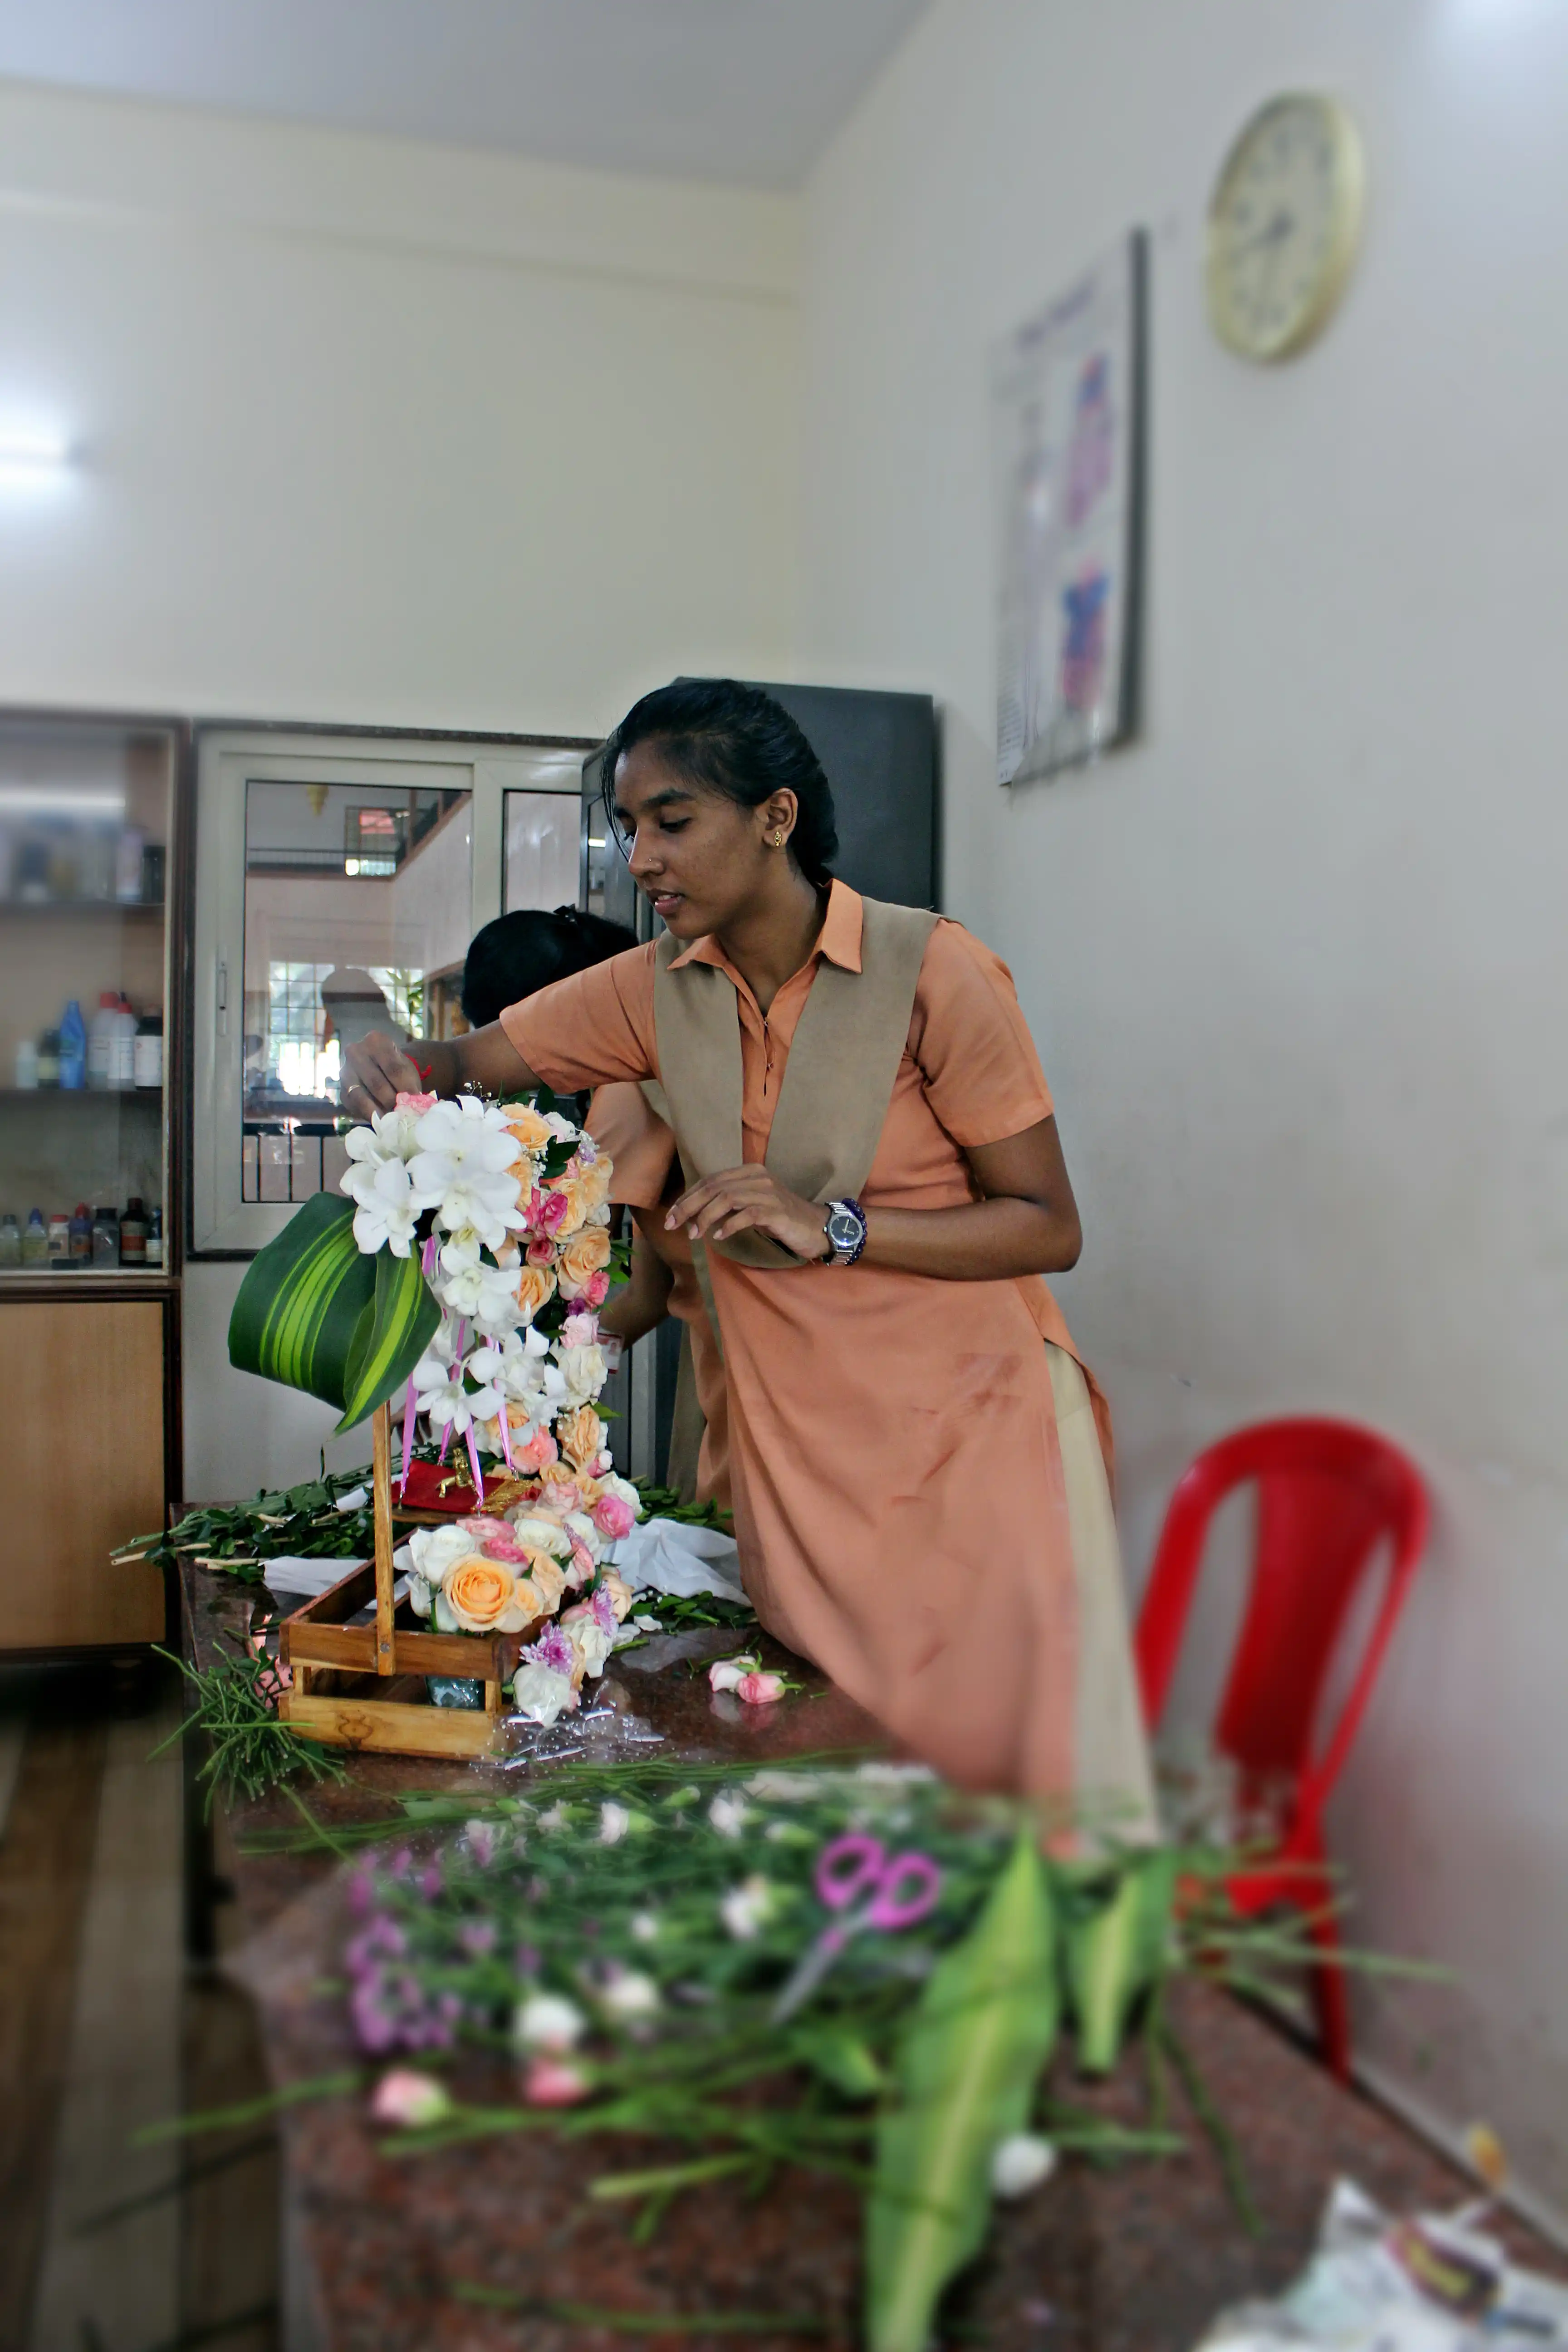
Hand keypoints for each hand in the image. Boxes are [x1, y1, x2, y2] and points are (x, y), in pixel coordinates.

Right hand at [340, 1029, 427, 1118]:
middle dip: (392, 1101)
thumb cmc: (395, 1068)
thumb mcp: (406, 1070)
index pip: (393, 1068)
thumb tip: (412, 1102)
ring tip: (394, 1119)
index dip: (405, 1087)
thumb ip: (407, 1083)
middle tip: (405, 1113)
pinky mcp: (341, 1091)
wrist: (379, 1069)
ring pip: (362, 1096)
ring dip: (380, 1110)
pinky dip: (370, 1114)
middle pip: (377, 1083)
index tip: (415, 1100)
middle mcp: (355, 1052)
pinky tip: (382, 1120)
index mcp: (376, 1040)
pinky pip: (354, 1106)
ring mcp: (345, 1071)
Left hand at [666, 1165, 830, 1260]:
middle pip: (714, 1188)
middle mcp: (758, 1177)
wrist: (816, 1227)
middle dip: (689, 1206)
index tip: (671, 1216)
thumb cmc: (780, 1219)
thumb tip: (694, 1212)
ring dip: (706, 1217)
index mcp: (749, 1172)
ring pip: (727, 1199)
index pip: (710, 1180)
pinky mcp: (777, 1210)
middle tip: (673, 1225)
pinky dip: (730, 1225)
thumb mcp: (750, 1205)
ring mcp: (769, 1192)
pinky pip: (748, 1214)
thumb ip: (728, 1202)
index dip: (688, 1197)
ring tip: (695, 1234)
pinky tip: (720, 1236)